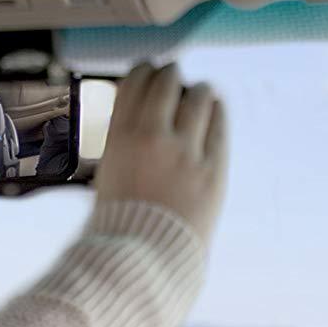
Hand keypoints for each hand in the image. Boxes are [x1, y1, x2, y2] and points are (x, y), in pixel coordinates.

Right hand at [93, 62, 226, 242]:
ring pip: (199, 96)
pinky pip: (219, 123)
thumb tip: (141, 110)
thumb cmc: (119, 219)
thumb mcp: (108, 171)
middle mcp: (152, 138)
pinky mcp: (214, 167)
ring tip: (195, 93)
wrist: (142, 257)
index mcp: (118, 139)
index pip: (135, 83)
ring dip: (196, 90)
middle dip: (170, 75)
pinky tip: (211, 109)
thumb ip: (124, 139)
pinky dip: (214, 110)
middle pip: (168, 82)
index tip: (147, 70)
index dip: (143, 71)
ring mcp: (186, 152)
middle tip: (172, 76)